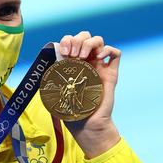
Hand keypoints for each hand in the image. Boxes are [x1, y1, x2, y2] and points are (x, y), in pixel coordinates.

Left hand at [59, 32, 120, 157]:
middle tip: (73, 55)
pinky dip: (108, 50)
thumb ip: (52, 77)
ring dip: (90, 43)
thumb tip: (47, 61)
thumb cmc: (71, 112)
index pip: (71, 41)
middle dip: (78, 39)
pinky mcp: (111, 74)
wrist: (88, 126)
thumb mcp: (56, 92)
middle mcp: (86, 62)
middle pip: (85, 36)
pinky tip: (99, 59)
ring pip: (99, 41)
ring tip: (83, 57)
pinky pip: (115, 53)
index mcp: (72, 64)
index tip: (64, 52)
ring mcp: (100, 66)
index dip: (67, 40)